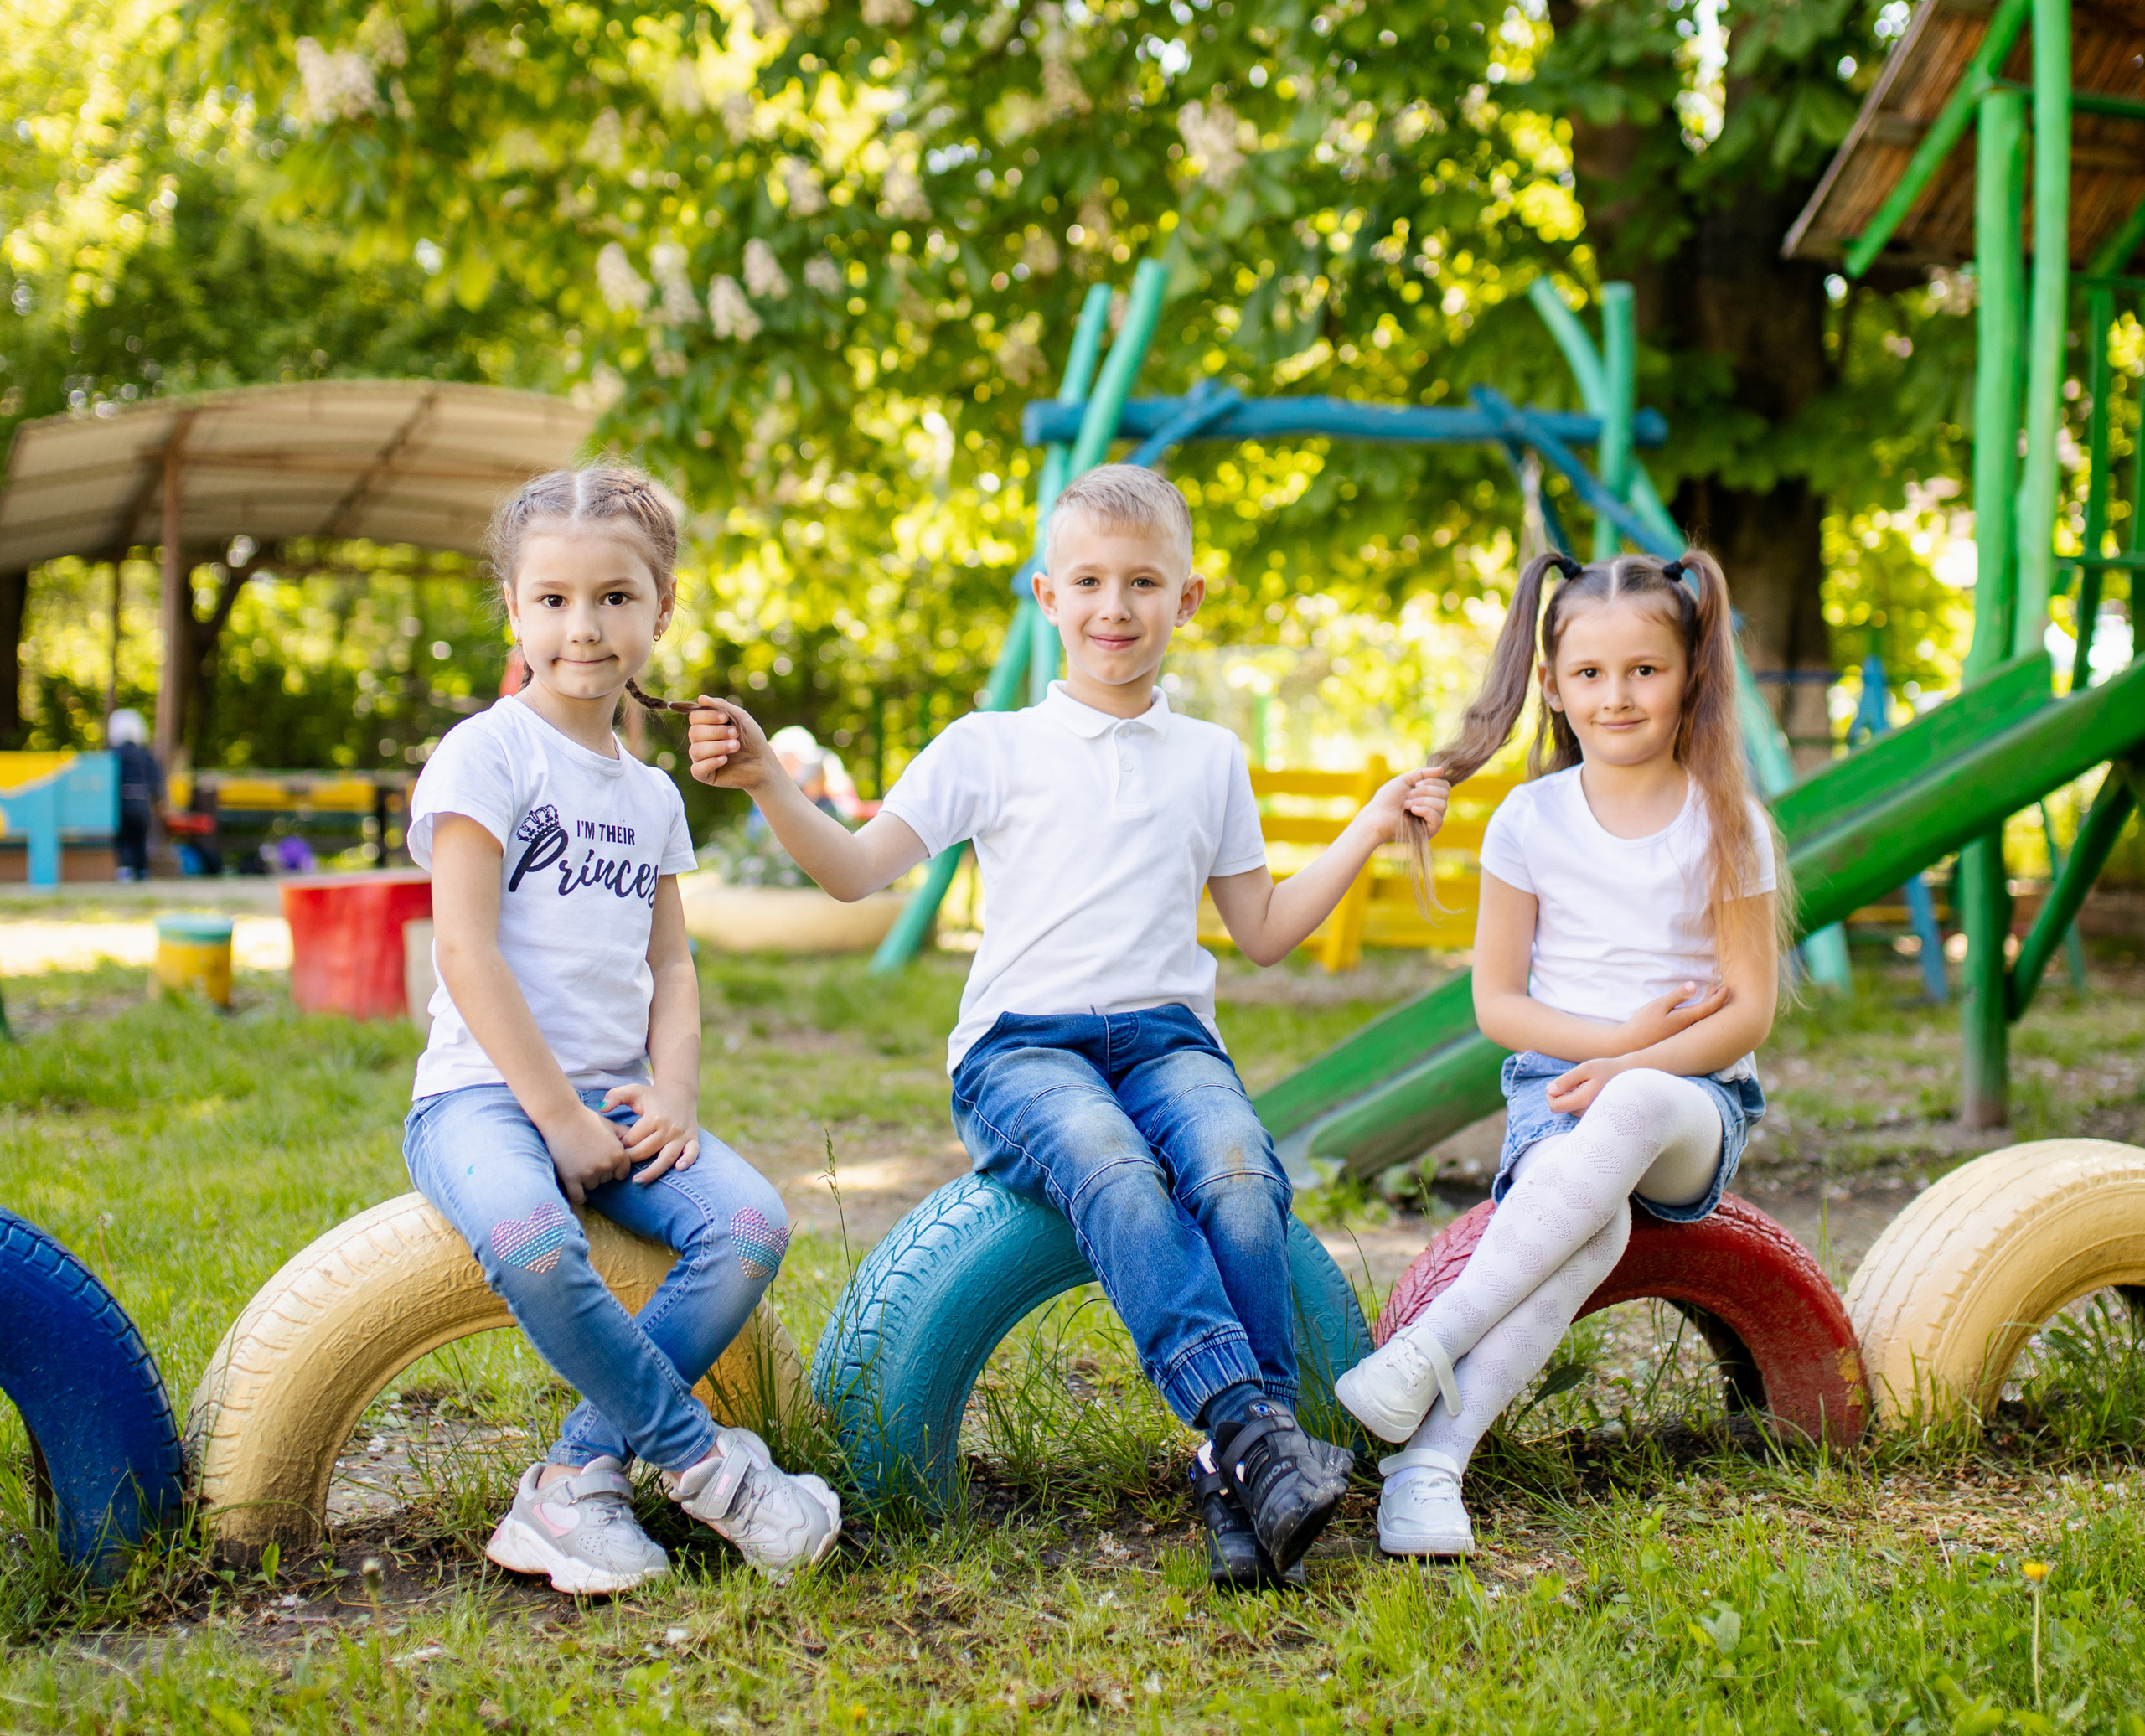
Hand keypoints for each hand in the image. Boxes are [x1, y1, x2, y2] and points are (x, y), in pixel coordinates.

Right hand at [540, 1103, 633, 1205]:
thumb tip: (637, 1143)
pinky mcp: (571, 1178)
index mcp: (618, 1154)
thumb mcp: (611, 1125)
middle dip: (599, 1172)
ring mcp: (589, 1173)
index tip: (604, 1163)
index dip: (614, 1169)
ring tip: (577, 1163)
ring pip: (592, 1186)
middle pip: (606, 1180)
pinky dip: (578, 1196)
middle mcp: (606, 1165)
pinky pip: (578, 1196)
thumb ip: (625, 1136)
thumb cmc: (586, 1119)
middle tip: (586, 1158)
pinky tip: (576, 1189)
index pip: (621, 1174)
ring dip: (586, 1180)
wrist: (561, 1117)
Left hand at [602, 1081, 701, 1182]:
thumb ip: (615, 1096)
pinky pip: (692, 1153)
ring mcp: (682, 1135)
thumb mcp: (634, 1091)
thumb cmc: (652, 1094)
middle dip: (631, 1159)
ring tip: (637, 1182)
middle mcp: (669, 1128)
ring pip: (666, 1158)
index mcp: (654, 1117)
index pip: (633, 1139)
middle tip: (621, 1165)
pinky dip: (687, 1161)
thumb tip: (602, 1108)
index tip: (617, 1147)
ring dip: (652, 1172)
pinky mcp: (693, 1138)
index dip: (622, 1145)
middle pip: (646, 1151)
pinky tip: (678, 1169)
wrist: (680, 1091)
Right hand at [687, 696, 772, 790]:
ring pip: (696, 750)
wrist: (764, 763)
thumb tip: (701, 698)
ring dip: (718, 747)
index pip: (694, 717)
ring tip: (735, 746)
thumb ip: (722, 706)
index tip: (725, 719)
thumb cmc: (752, 739)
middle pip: (694, 733)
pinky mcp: (704, 775)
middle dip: (716, 732)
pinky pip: (696, 769)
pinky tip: (724, 760)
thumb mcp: (740, 718)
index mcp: (706, 726)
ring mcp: (701, 758)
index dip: (707, 716)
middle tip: (735, 734)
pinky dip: (710, 763)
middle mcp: (700, 741)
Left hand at [1362, 766, 1450, 843]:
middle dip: (1426, 791)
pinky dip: (1425, 811)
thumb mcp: (1405, 780)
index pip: (1445, 786)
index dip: (1433, 781)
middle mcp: (1433, 808)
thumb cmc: (1387, 799)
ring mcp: (1432, 820)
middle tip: (1408, 795)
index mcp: (1429, 796)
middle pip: (1445, 793)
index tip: (1416, 784)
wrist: (1376, 816)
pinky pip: (1438, 819)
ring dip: (1422, 801)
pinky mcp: (1429, 832)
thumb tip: (1442, 770)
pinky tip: (1412, 811)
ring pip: (1442, 805)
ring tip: (1406, 805)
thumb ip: (1423, 773)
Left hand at [1546, 1056, 1623, 1115]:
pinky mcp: (1596, 1116)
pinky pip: (1578, 1109)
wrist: (1631, 1077)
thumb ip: (1566, 1080)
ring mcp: (1593, 1116)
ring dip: (1571, 1096)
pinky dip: (1578, 1100)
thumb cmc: (1607, 1070)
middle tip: (1577, 1081)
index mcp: (1584, 1101)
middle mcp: (1588, 1113)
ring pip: (1569, 1109)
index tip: (1559, 1083)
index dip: (1550, 1094)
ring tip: (1586, 1085)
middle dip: (1562, 1094)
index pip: (1554, 1107)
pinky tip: (1590, 1091)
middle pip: (1561, 1108)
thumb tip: (1549, 1091)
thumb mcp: (1585, 1069)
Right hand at [1615, 980, 1729, 1052]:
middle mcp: (1690, 1030)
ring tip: (1712, 995)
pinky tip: (1697, 1009)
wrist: (1631, 1045)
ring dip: (1710, 1008)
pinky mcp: (1679, 1038)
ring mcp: (1685, 1035)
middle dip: (1718, 1001)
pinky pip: (1696, 1025)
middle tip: (1723, 989)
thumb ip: (1678, 995)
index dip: (1720, 997)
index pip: (1710, 1008)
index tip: (1726, 986)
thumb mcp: (1659, 1005)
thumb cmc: (1644, 1023)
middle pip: (1710, 1015)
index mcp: (1686, 1019)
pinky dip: (1701, 1014)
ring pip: (1704, 1021)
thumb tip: (1695, 985)